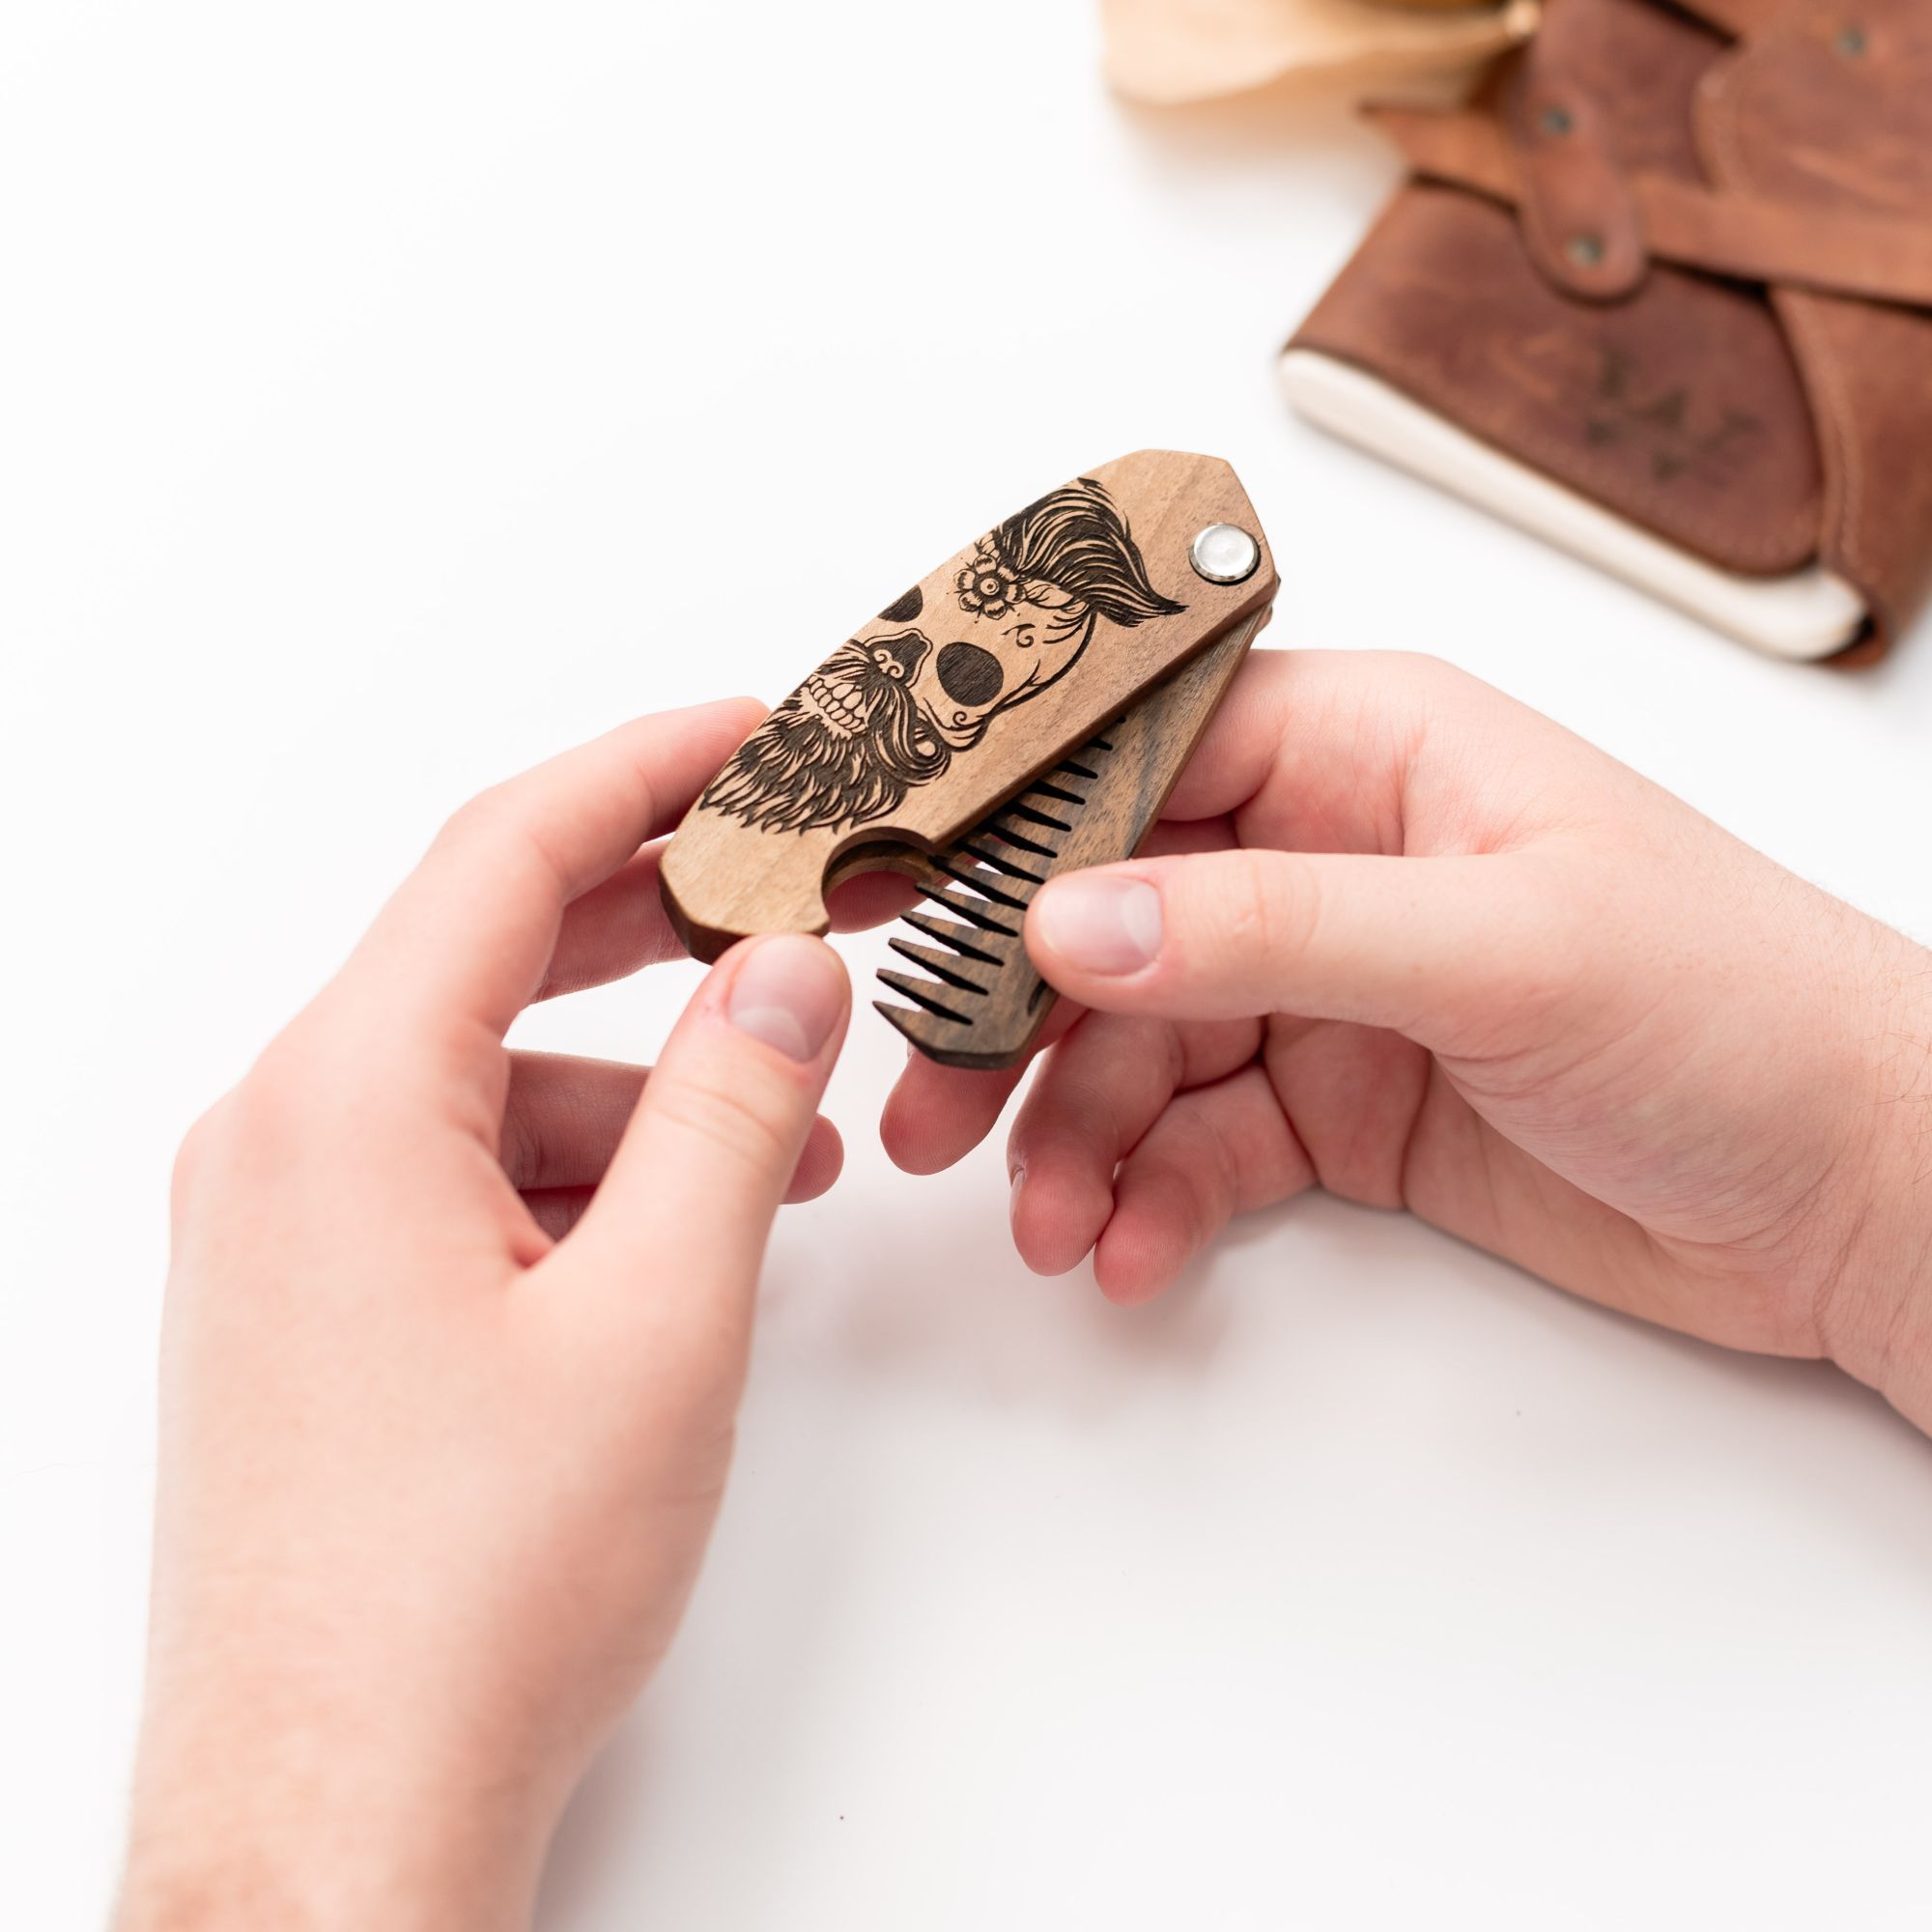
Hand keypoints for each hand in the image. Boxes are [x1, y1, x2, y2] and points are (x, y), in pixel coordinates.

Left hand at [119, 702, 851, 1929]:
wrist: (335, 1816)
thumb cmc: (476, 1589)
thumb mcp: (662, 1318)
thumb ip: (733, 1109)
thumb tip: (783, 969)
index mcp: (344, 1103)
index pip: (502, 853)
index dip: (645, 770)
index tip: (754, 731)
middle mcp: (282, 1141)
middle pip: (482, 948)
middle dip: (650, 909)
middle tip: (789, 883)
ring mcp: (280, 1229)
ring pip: (480, 1074)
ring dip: (630, 1071)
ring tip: (778, 1117)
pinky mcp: (305, 1305)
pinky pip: (452, 1171)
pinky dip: (575, 1164)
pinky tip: (682, 1225)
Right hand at [884, 652, 1931, 1429]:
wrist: (1857, 1192)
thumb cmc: (1736, 1010)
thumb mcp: (1496, 944)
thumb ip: (1270, 926)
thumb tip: (1068, 921)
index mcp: (1367, 749)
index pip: (1135, 753)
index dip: (1006, 825)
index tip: (893, 899)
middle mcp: (1327, 853)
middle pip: (1108, 917)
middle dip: (1015, 1022)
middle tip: (934, 1116)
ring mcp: (1328, 985)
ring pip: (1138, 1046)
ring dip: (1076, 1137)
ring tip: (1051, 1226)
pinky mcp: (1340, 1102)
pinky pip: (1199, 1139)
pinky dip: (1151, 1195)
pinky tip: (1134, 1252)